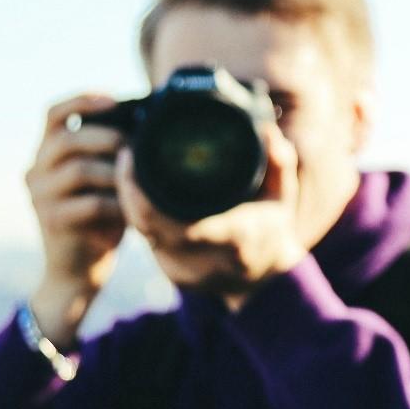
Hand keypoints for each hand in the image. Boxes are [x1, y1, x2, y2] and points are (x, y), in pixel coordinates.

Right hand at [26, 93, 126, 343]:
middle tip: (135, 149)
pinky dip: (117, 204)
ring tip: (137, 184)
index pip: (54, 113)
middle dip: (107, 138)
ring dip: (116, 174)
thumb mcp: (107, 179)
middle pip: (67, 139)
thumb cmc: (102, 218)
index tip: (113, 98)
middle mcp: (36, 169)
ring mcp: (40, 195)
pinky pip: (89, 203)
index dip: (81, 101)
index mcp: (48, 152)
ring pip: (79, 170)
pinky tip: (132, 210)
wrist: (80, 269)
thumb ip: (112, 153)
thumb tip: (148, 122)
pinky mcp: (51, 220)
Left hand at [116, 122, 307, 309]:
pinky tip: (136, 197)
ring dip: (130, 203)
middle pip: (146, 223)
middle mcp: (206, 260)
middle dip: (127, 189)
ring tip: (128, 171)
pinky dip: (139, 218)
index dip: (137, 188)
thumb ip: (279, 163)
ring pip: (141, 233)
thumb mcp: (283, 195)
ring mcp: (186, 272)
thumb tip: (267, 131)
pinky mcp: (174, 275)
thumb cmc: (273, 228)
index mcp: (234, 237)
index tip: (131, 153)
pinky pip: (146, 242)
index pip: (168, 216)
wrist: (269, 277)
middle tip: (126, 156)